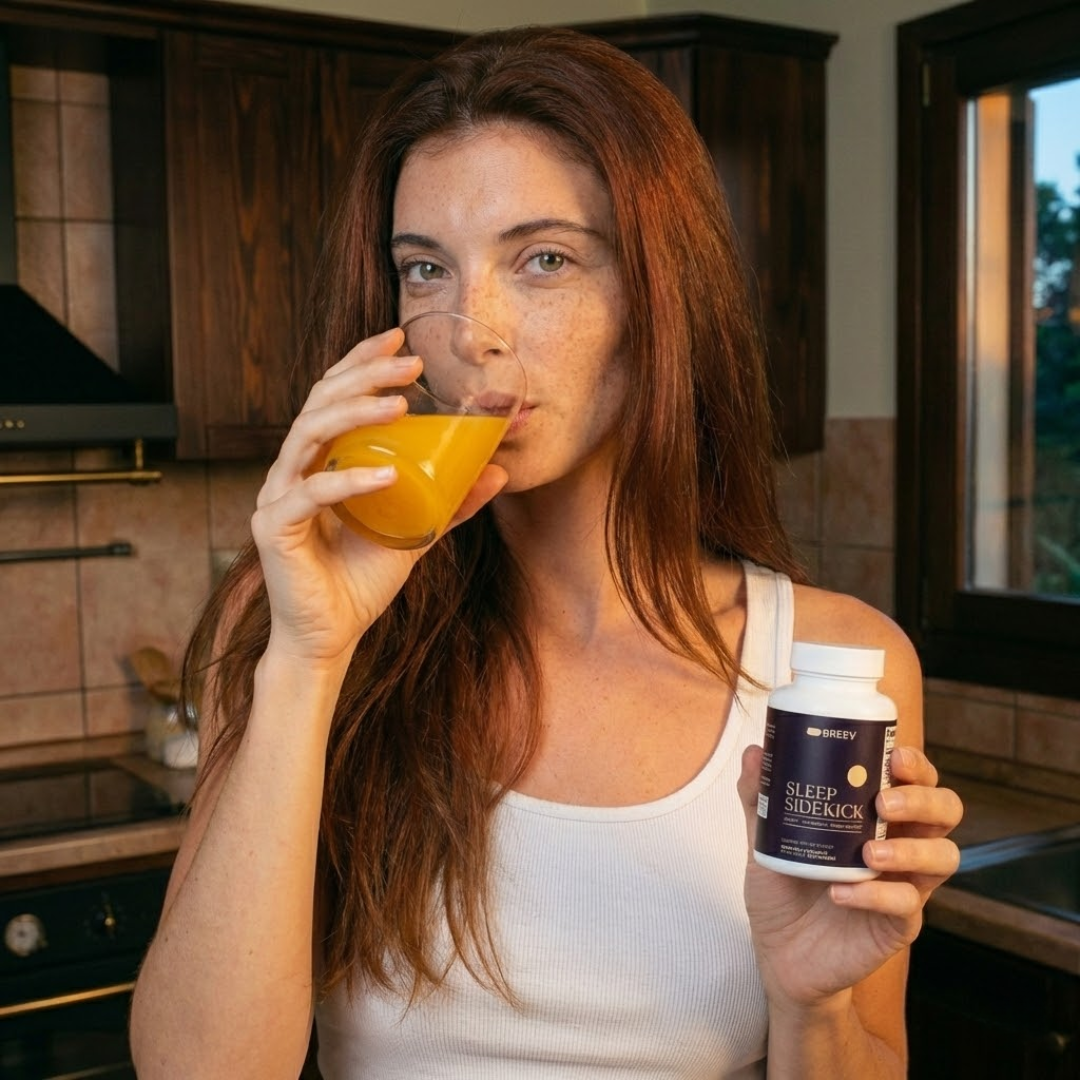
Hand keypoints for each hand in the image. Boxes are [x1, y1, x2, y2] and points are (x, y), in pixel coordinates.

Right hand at [250, 327, 507, 664]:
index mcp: (322, 460)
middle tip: (411, 363)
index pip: (333, 394)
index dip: (361, 361)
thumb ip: (451, 500)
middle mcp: (294, 468)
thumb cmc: (364, 579)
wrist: (331, 634)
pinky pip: (311, 494)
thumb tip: (499, 470)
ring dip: (355, 413)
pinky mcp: (274, 527)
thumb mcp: (418, 530)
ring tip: (401, 405)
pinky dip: (350, 481)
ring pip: (309, 434)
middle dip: (364, 374)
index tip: (398, 337)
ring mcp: (278, 495)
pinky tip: (387, 475)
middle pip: (319, 402)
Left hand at [736, 744, 962, 1007]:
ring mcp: (905, 884)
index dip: (917, 765)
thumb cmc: (782, 888)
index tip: (895, 756)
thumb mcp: (765, 838)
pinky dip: (876, 896)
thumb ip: (759, 797)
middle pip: (945, 812)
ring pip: (943, 857)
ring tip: (869, 852)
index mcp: (875, 815)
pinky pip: (907, 905)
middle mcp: (900, 843)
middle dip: (923, 801)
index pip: (917, 780)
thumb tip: (755, 753)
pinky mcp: (899, 925)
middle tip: (884, 803)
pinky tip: (841, 893)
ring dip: (912, 849)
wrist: (779, 954)